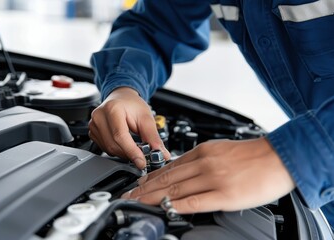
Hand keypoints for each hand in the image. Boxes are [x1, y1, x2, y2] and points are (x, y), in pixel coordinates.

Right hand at [89, 87, 169, 168]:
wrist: (121, 97)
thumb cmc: (132, 104)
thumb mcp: (146, 117)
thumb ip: (153, 137)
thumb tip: (161, 154)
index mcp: (113, 109)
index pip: (120, 136)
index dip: (131, 151)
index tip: (142, 162)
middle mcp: (99, 116)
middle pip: (113, 145)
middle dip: (130, 153)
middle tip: (143, 155)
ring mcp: (94, 125)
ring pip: (109, 149)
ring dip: (124, 153)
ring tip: (134, 146)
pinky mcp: (92, 132)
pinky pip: (104, 148)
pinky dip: (116, 150)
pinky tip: (124, 143)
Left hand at [122, 137, 294, 212]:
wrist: (280, 156)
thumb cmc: (253, 155)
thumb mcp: (221, 150)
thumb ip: (201, 160)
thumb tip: (184, 171)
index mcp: (202, 152)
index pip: (169, 166)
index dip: (150, 177)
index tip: (138, 184)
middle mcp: (204, 163)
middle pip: (167, 177)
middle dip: (144, 188)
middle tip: (129, 196)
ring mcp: (213, 178)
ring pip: (175, 189)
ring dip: (153, 197)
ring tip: (138, 203)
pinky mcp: (225, 194)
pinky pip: (195, 201)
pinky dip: (177, 205)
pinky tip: (165, 209)